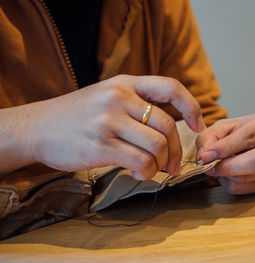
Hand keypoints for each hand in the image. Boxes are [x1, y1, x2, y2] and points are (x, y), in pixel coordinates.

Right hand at [1, 75, 204, 178]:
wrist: (37, 128)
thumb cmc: (76, 116)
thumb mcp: (106, 97)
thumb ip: (135, 105)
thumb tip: (169, 128)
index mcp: (125, 84)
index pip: (170, 87)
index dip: (191, 106)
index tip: (198, 125)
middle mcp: (119, 98)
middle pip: (167, 125)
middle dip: (176, 149)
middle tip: (173, 164)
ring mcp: (109, 121)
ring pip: (156, 145)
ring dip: (161, 163)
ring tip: (152, 169)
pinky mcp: (101, 146)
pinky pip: (140, 161)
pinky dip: (147, 172)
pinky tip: (139, 172)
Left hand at [196, 111, 254, 193]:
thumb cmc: (240, 131)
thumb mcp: (223, 126)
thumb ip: (209, 137)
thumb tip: (205, 156)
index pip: (250, 136)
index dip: (226, 147)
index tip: (207, 154)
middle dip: (227, 166)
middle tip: (208, 166)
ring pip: (249, 178)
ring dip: (226, 175)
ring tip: (216, 166)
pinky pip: (245, 189)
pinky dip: (229, 183)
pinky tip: (227, 173)